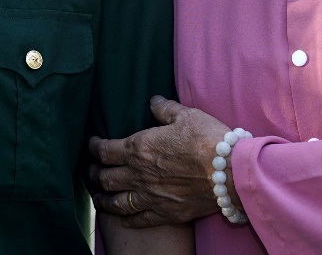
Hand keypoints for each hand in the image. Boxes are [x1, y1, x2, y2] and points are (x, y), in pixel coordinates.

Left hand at [89, 95, 234, 228]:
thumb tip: (154, 102)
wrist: (230, 171)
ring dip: (104, 200)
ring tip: (99, 198)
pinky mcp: (166, 212)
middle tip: (91, 172)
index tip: (92, 145)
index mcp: (140, 147)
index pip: (106, 150)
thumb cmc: (208, 138)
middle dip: (95, 174)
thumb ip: (165, 109)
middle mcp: (140, 174)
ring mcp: (151, 196)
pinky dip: (127, 219)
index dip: (95, 147)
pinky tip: (123, 218)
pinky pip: (139, 219)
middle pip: (106, 178)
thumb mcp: (186, 115)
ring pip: (117, 202)